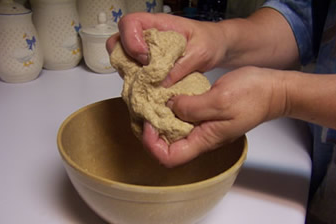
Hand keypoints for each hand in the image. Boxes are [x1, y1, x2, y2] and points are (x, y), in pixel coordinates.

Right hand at [106, 12, 226, 85]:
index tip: (145, 58)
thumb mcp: (201, 52)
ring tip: (147, 83)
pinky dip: (138, 82)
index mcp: (159, 24)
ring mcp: (147, 51)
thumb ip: (182, 66)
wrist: (217, 48)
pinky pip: (134, 72)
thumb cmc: (210, 41)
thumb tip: (163, 82)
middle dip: (125, 60)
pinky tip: (151, 88)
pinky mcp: (150, 66)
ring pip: (123, 60)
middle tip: (144, 73)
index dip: (131, 41)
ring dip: (131, 73)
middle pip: (118, 42)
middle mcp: (148, 36)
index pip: (130, 23)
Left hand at [142, 66, 286, 166]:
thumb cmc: (253, 97)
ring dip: (159, 120)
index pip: (170, 157)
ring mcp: (203, 128)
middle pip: (166, 147)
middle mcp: (201, 138)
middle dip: (150, 132)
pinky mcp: (204, 116)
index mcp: (204, 140)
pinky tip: (167, 96)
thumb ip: (192, 107)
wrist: (272, 90)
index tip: (148, 124)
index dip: (153, 145)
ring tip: (151, 102)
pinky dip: (170, 109)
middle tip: (144, 110)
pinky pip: (182, 119)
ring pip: (172, 133)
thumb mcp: (220, 100)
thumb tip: (169, 107)